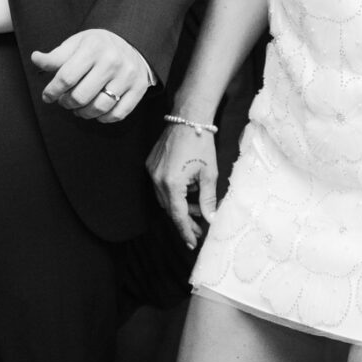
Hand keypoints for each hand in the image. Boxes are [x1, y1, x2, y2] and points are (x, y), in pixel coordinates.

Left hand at [31, 29, 151, 123]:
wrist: (133, 41)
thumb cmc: (97, 45)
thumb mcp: (76, 44)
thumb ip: (56, 56)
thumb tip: (35, 58)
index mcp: (93, 47)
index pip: (66, 77)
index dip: (52, 91)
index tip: (48, 96)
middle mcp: (112, 61)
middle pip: (81, 96)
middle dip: (67, 103)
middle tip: (64, 101)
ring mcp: (127, 76)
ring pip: (100, 107)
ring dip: (83, 113)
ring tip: (78, 108)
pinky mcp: (139, 88)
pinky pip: (118, 114)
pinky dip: (104, 118)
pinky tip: (96, 112)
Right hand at [147, 120, 219, 245]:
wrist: (188, 118)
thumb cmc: (201, 144)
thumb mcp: (209, 174)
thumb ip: (208, 199)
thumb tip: (210, 219)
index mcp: (172, 183)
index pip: (177, 215)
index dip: (185, 230)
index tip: (192, 243)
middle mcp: (157, 179)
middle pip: (170, 209)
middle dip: (184, 220)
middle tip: (198, 229)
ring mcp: (152, 171)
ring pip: (164, 198)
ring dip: (179, 206)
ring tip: (196, 209)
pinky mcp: (151, 164)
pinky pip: (161, 186)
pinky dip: (174, 193)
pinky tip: (188, 192)